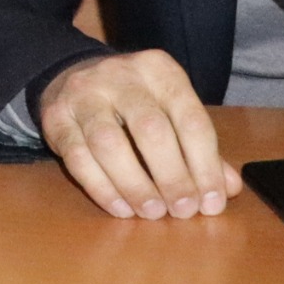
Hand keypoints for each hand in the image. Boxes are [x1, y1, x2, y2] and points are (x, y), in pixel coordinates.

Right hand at [39, 50, 242, 219]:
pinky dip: (103, 189)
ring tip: (153, 213)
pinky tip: (122, 209)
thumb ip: (201, 149)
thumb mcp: (172, 112)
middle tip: (183, 211)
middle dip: (171, 177)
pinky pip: (78, 158)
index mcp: (159, 70)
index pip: (190, 119)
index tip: (212, 202)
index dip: (205, 166)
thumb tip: (228, 188)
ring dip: (135, 186)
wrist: (74, 77)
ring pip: (109, 144)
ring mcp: (83, 94)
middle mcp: (120, 75)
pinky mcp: (56, 117)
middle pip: (150, 129)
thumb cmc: (135, 103)